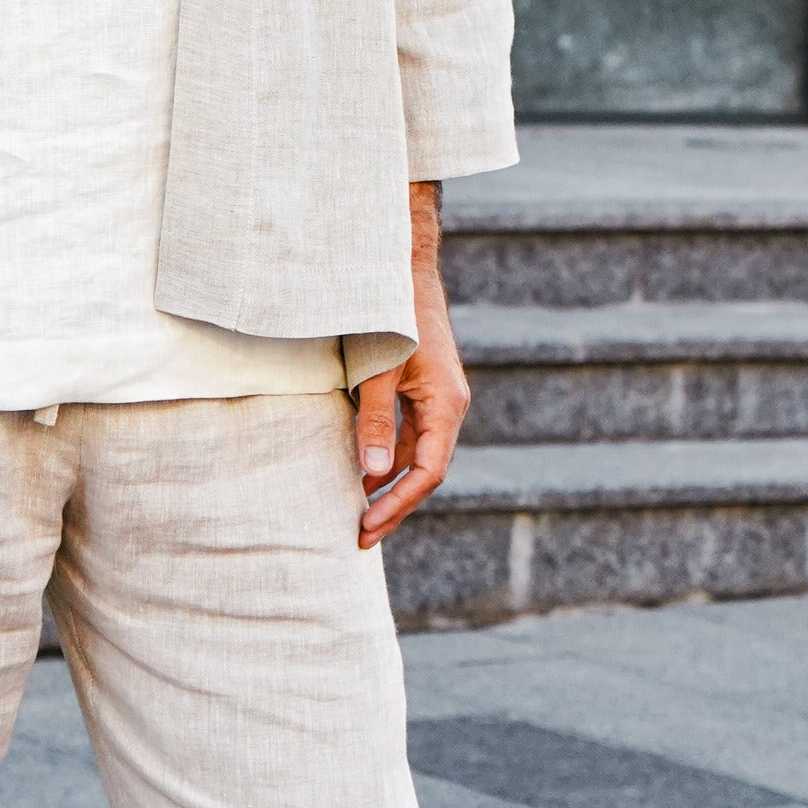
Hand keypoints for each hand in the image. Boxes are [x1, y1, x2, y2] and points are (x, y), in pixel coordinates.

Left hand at [356, 184, 466, 547]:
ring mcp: (437, 401)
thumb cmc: (393, 317)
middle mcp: (448, 408)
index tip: (368, 525)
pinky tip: (363, 474)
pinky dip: (389, 459)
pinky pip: (410, 437)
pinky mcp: (424, 392)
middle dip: (394, 505)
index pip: (428, 471)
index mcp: (446, 405)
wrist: (404, 272)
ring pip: (418, 456)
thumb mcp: (378, 372)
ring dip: (390, 486)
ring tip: (359, 514)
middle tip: (360, 536)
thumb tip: (374, 472)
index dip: (399, 503)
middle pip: (425, 471)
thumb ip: (376, 421)